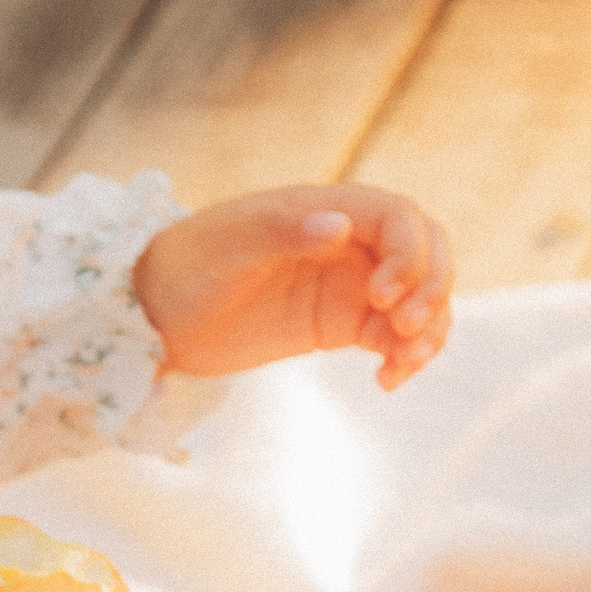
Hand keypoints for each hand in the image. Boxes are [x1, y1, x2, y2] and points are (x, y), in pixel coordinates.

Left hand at [133, 184, 452, 389]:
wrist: (157, 316)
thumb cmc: (186, 268)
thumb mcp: (229, 248)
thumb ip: (283, 232)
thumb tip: (339, 224)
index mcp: (325, 209)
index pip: (400, 219)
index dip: (410, 256)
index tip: (382, 298)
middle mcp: (348, 242)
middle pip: (427, 253)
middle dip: (434, 290)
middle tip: (406, 333)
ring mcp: (349, 284)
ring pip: (422, 297)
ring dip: (430, 330)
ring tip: (401, 367)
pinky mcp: (343, 325)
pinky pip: (396, 335)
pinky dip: (407, 356)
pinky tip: (386, 382)